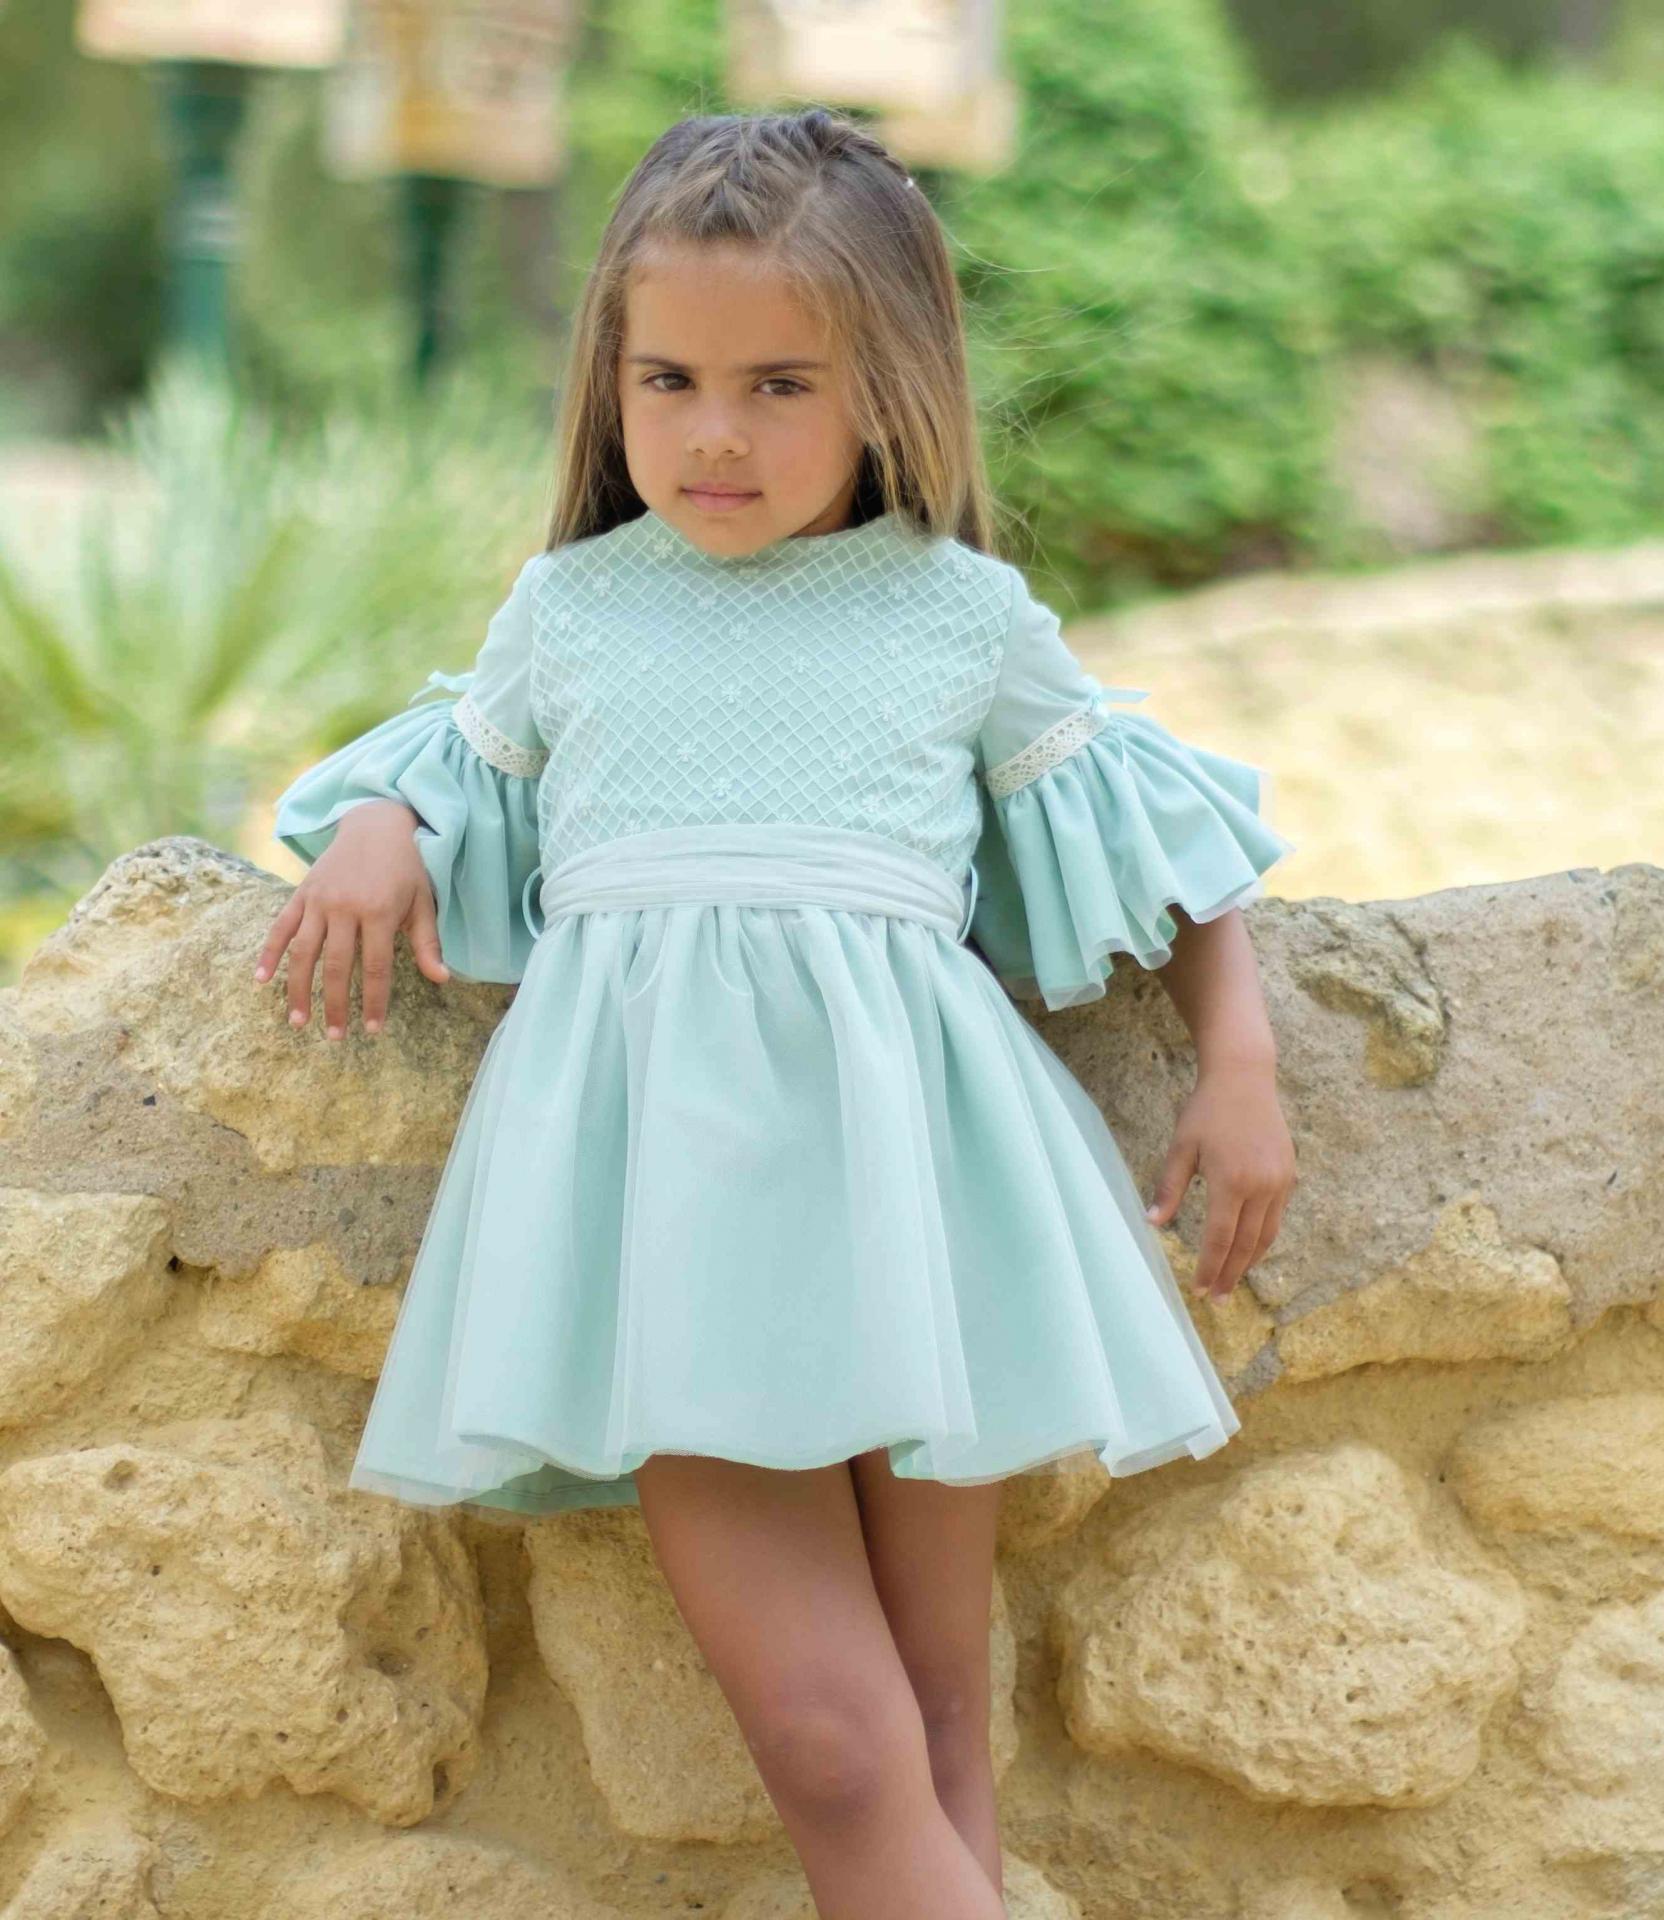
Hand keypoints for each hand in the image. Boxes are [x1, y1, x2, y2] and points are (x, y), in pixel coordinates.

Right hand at [253, 800, 450, 1038]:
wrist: (375, 823)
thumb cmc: (406, 867)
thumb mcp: (423, 901)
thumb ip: (427, 942)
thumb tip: (443, 979)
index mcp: (380, 911)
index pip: (376, 967)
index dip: (375, 1001)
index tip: (373, 1030)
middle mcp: (345, 907)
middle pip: (337, 966)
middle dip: (335, 1005)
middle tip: (335, 1038)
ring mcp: (319, 900)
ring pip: (304, 952)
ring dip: (298, 990)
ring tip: (297, 1022)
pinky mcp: (302, 892)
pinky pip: (281, 926)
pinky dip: (269, 952)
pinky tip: (260, 980)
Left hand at [1143, 1056, 1297, 1301]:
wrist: (1245, 1078)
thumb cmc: (1206, 1111)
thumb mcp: (1181, 1147)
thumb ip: (1169, 1188)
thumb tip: (1151, 1224)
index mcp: (1231, 1180)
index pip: (1219, 1237)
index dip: (1209, 1267)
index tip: (1199, 1289)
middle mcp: (1261, 1185)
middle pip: (1246, 1244)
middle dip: (1230, 1275)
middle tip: (1217, 1300)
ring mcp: (1279, 1182)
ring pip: (1266, 1235)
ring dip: (1249, 1262)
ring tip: (1232, 1282)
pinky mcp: (1289, 1176)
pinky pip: (1276, 1217)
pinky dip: (1262, 1239)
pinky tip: (1248, 1249)